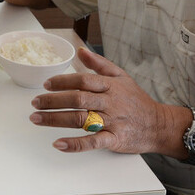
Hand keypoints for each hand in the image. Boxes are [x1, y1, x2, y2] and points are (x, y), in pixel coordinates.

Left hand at [29, 48, 173, 153]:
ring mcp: (112, 121)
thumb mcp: (121, 77)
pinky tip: (58, 144)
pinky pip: (93, 142)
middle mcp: (110, 102)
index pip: (82, 81)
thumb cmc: (137, 101)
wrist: (159, 124)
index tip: (46, 85)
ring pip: (81, 119)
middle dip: (53, 101)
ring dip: (55, 119)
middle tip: (35, 103)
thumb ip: (99, 64)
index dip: (62, 82)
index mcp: (110, 86)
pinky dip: (75, 144)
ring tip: (37, 119)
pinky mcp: (115, 139)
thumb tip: (79, 50)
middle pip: (77, 99)